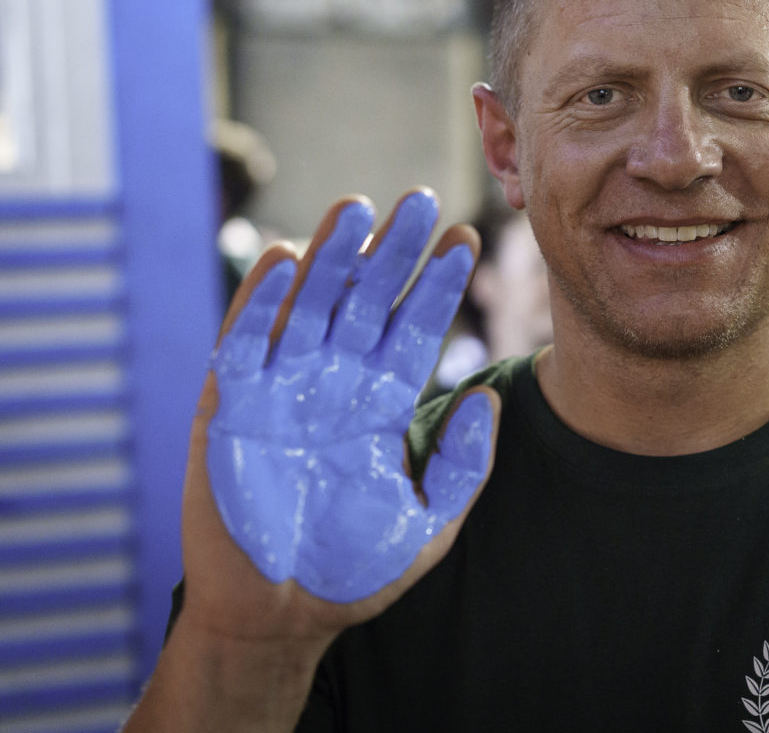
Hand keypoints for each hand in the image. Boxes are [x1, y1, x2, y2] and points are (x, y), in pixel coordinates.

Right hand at [185, 190, 498, 641]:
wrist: (278, 618)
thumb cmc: (353, 571)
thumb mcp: (428, 523)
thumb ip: (461, 466)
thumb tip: (488, 399)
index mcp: (380, 405)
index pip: (413, 330)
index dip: (436, 286)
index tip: (466, 238)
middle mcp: (333, 385)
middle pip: (365, 302)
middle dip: (392, 253)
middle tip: (420, 201)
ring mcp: (280, 390)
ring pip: (307, 307)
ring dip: (329, 258)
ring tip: (357, 209)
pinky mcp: (228, 408)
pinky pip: (242, 343)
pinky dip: (258, 302)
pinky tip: (282, 258)